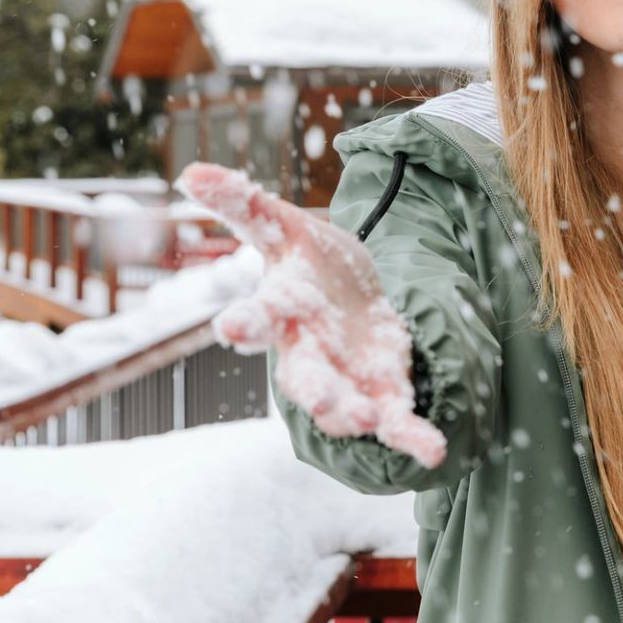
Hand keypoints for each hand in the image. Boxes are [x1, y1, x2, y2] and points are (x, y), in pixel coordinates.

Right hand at [176, 162, 446, 466]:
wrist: (354, 299)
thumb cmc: (311, 265)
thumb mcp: (285, 226)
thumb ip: (243, 205)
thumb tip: (191, 170)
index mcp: (281, 312)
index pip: (257, 320)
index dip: (245, 325)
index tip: (234, 327)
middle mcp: (307, 355)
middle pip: (302, 378)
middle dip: (311, 390)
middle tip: (319, 401)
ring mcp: (345, 381)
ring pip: (342, 406)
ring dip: (351, 415)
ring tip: (363, 419)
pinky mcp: (383, 394)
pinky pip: (396, 422)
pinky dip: (413, 439)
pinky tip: (431, 452)